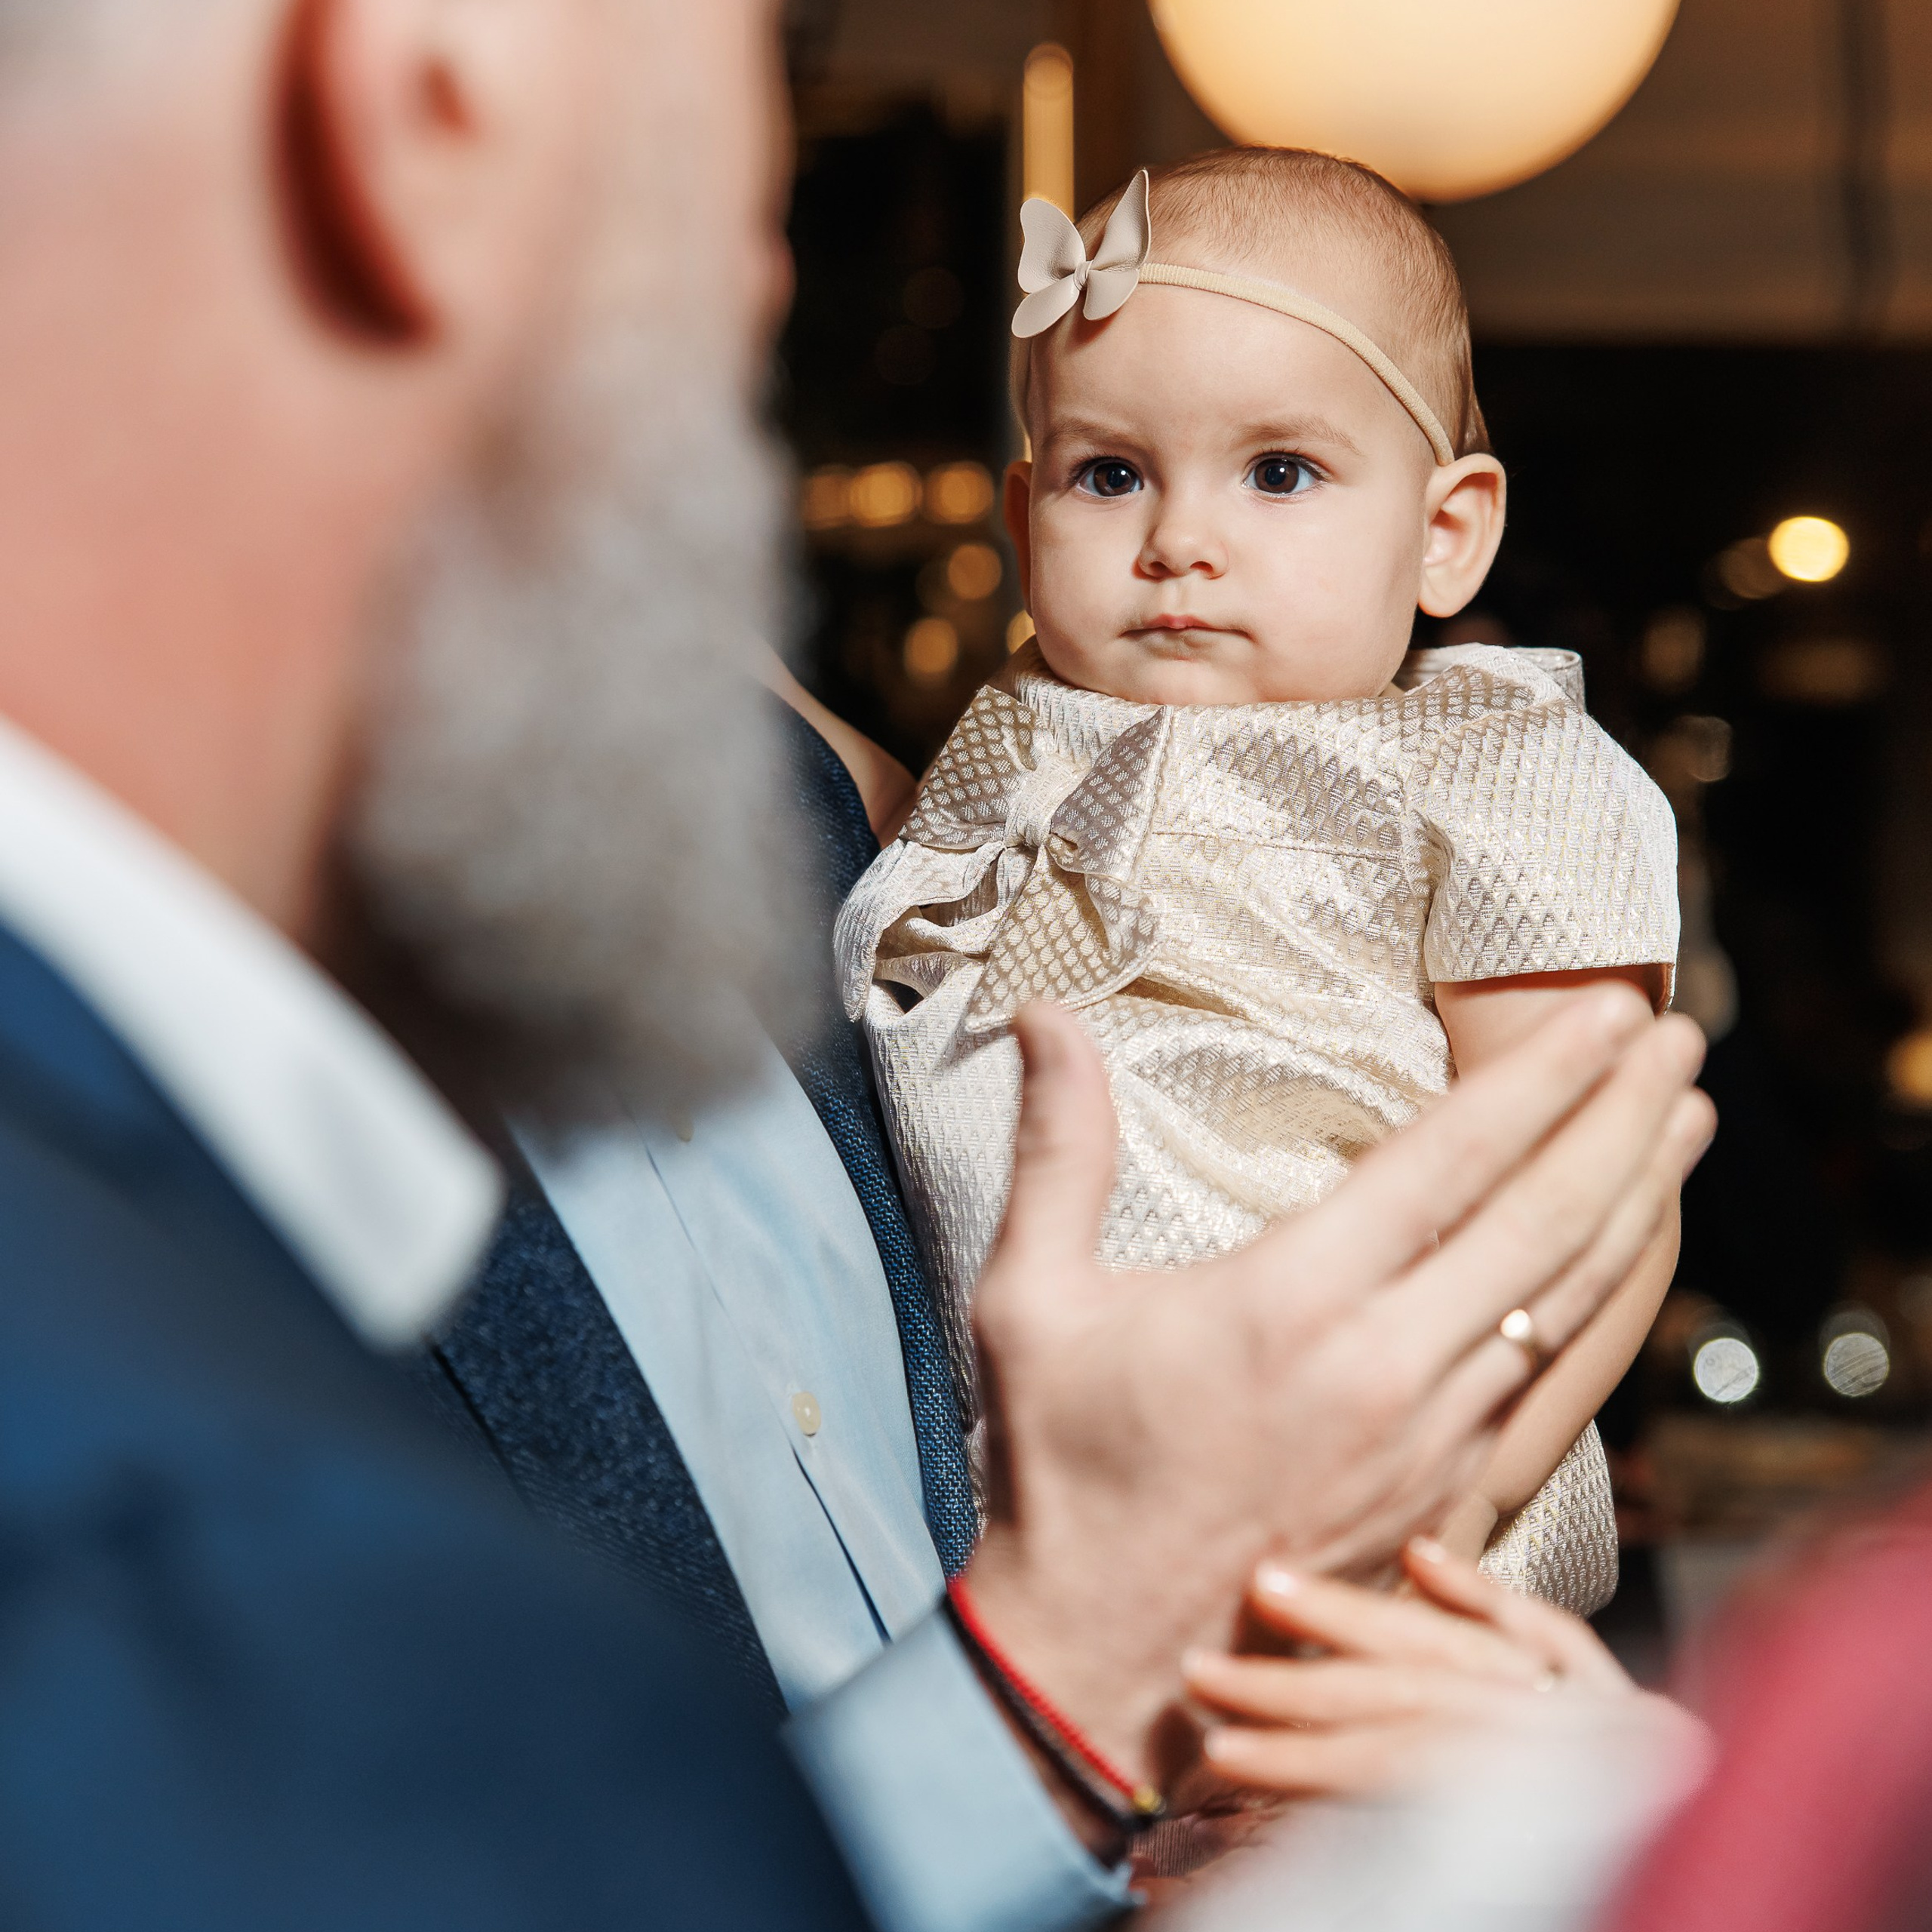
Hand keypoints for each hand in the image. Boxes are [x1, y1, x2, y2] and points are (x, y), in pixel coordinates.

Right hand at [963, 985, 1710, 1796]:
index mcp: (1291, 1306)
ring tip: (1690, 1115)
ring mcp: (1432, 1438)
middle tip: (1678, 1031)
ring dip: (1638, 1196)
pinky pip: (1554, 1374)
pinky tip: (1626, 1254)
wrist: (1107, 1658)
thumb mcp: (1032, 1300)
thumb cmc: (1059, 1470)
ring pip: (1569, 1297)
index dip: (1539, 1077)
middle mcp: (1385, 1368)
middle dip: (1622, 1113)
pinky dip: (1605, 1296)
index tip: (1604, 1008)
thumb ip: (1057, 1150)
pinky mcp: (1446, 1493)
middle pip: (1544, 1218)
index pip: (1449, 1162)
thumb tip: (1043, 1015)